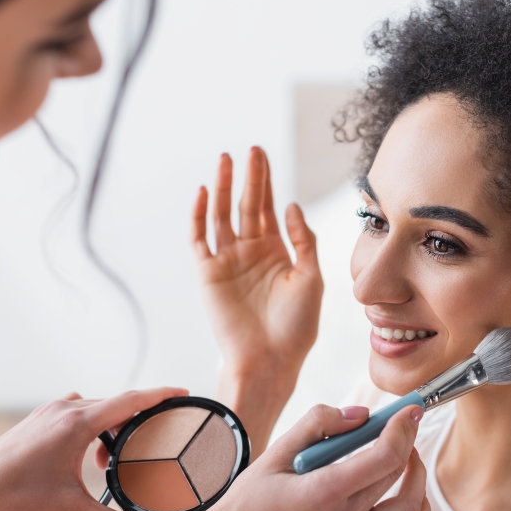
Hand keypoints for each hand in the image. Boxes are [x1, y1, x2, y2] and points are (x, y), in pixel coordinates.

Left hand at [0, 387, 186, 510]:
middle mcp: (65, 409)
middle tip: (158, 437)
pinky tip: (89, 454)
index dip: (162, 396)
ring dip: (114, 427)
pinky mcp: (39, 418)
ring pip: (97, 408)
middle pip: (117, 404)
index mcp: (78, 423)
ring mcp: (50, 411)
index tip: (185, 395)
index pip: (132, 400)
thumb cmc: (14, 499)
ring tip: (115, 459)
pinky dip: (94, 426)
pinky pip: (79, 412)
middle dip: (140, 420)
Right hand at [191, 147, 322, 403]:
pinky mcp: (208, 274)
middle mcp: (250, 252)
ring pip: (222, 215)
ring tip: (226, 160)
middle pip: (246, 205)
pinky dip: (199, 216)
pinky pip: (199, 239)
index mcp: (276, 252)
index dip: (265, 181)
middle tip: (250, 150)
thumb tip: (290, 205)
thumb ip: (303, 240)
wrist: (270, 360)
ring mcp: (227, 261)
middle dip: (248, 177)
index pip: (268, 208)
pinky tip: (205, 192)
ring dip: (223, 188)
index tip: (262, 155)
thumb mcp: (311, 278)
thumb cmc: (296, 327)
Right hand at [207, 402, 430, 510]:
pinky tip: (408, 491)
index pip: (385, 457)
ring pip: (409, 509)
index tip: (410, 410)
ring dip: (417, 477)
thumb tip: (362, 415)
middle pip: (397, 475)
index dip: (403, 428)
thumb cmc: (253, 495)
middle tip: (404, 423)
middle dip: (408, 441)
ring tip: (408, 455)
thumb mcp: (279, 448)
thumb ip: (320, 422)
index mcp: (325, 493)